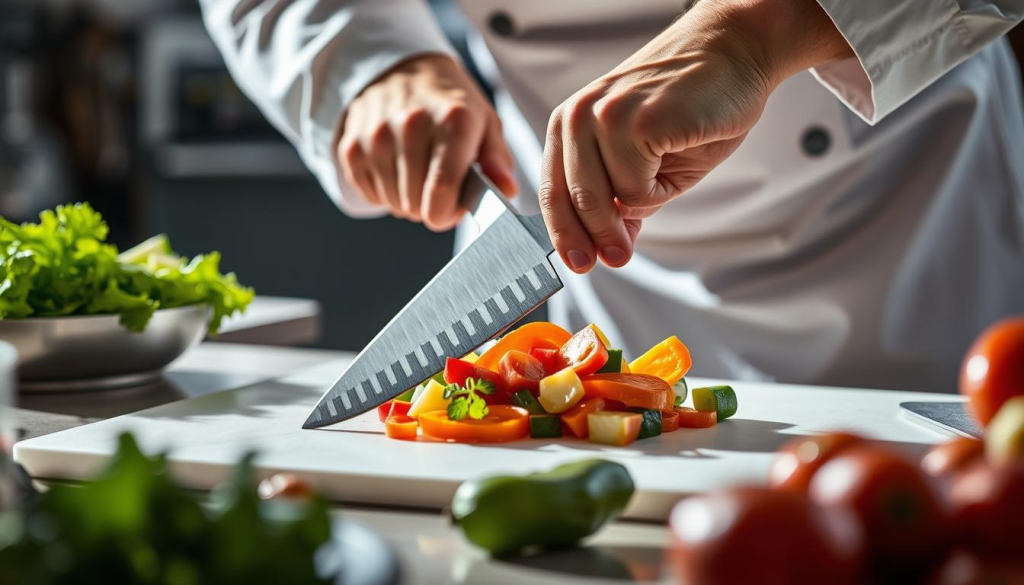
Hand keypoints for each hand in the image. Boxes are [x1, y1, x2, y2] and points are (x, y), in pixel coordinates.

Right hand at [338, 55, 516, 230]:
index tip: (454, 205)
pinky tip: (395, 169)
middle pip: (416, 206)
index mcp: (452, 121)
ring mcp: (375, 136)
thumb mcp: (484, 122)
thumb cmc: (450, 104)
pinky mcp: (351, 146)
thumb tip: (505, 189)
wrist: (403, 70)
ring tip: (417, 173)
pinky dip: (385, 192)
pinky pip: (371, 196)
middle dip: (430, 205)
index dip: (449, 213)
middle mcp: (410, 125)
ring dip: (407, 199)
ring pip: (394, 204)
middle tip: (436, 184)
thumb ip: (496, 158)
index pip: (440, 194)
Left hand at [540, 0, 853, 271]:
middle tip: (619, 259)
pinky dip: (661, 189)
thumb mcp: (650, 161)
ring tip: (667, 166)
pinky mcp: (634, 123)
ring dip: (642, 203)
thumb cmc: (693, 105)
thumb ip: (623, 200)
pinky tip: (677, 150)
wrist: (735, 53)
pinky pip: (637, 189)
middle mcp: (577, 117)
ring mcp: (603, 118)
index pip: (553, 191)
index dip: (564, 233)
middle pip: (575, 203)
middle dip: (599, 239)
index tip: (576, 264)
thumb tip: (611, 247)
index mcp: (570, 123)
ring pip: (609, 201)